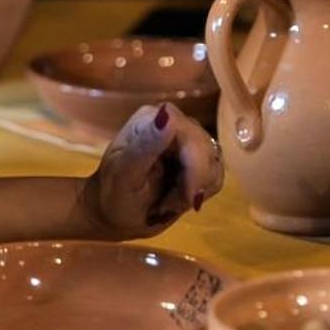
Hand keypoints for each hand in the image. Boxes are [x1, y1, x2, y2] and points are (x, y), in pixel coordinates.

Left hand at [80, 104, 223, 238]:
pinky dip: (199, 194)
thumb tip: (167, 114)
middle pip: (207, 151)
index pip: (190, 135)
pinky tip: (177, 199)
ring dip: (194, 191)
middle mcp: (174, 123)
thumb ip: (146, 145)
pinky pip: (216, 175)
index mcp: (152, 119)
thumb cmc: (113, 195)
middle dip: (192, 185)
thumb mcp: (124, 175)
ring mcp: (188, 140)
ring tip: (167, 202)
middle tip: (166, 205)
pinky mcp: (198, 159)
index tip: (188, 197)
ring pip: (214, 164)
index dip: (196, 167)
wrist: (115, 214)